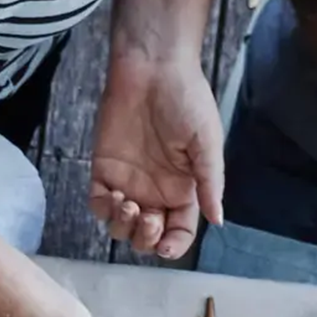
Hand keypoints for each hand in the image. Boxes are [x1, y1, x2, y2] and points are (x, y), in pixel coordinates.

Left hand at [88, 44, 223, 258]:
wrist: (152, 68)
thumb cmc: (186, 99)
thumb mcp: (206, 142)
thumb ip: (209, 183)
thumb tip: (218, 220)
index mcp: (184, 189)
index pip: (180, 232)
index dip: (173, 246)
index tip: (165, 247)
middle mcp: (156, 191)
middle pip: (148, 236)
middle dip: (146, 238)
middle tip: (147, 218)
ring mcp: (129, 182)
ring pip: (120, 227)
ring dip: (123, 227)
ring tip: (129, 204)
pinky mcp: (104, 170)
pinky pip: (99, 205)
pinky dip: (104, 210)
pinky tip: (113, 196)